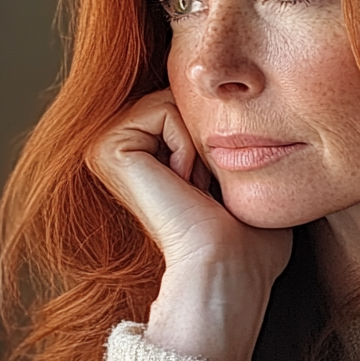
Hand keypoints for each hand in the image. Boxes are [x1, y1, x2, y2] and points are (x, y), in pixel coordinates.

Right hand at [88, 90, 291, 360]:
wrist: (225, 266)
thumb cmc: (245, 237)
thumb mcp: (243, 176)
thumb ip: (239, 140)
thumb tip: (254, 109)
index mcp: (141, 154)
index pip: (192, 101)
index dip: (219, 136)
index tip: (214, 188)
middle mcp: (116, 148)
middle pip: (181, 93)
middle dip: (207, 134)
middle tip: (204, 188)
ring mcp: (105, 147)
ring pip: (173, 98)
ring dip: (198, 142)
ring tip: (194, 188)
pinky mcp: (107, 149)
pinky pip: (162, 110)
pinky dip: (187, 145)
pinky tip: (183, 185)